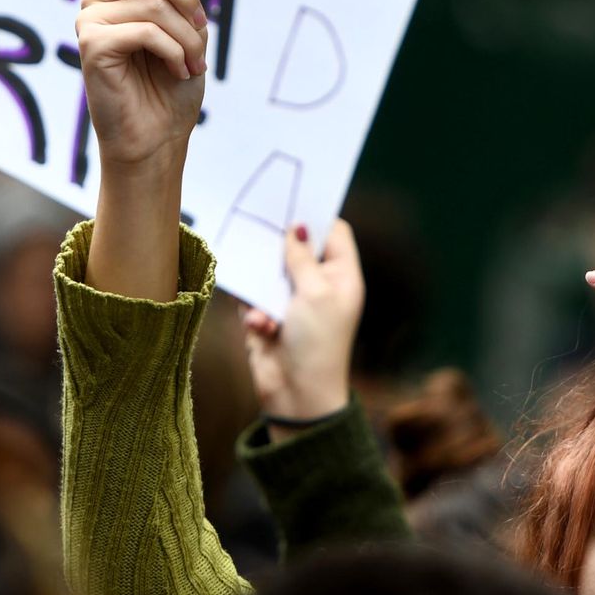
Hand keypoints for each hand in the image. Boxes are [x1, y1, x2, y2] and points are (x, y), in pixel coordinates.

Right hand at [77, 0, 207, 172]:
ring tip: (193, 61)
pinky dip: (175, 51)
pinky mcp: (92, 44)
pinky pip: (147, 29)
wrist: (159, 137)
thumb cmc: (173, 82)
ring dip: (189, 35)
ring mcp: (91, 19)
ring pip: (155, 1)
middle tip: (203, 28)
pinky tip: (178, 70)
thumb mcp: (188, 25)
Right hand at [242, 221, 364, 435]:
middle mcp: (318, 284)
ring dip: (263, 283)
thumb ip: (302, 257)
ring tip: (262, 292)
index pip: (333, 234)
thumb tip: (297, 227)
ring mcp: (292, 301)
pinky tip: (261, 325)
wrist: (296, 396)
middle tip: (261, 222)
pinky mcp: (266, 315)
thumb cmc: (317, 343)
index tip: (293, 198)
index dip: (316, 217)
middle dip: (279, 244)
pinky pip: (252, 296)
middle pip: (297, 247)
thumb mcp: (315, 293)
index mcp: (342, 276)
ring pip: (269, 270)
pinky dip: (254, 309)